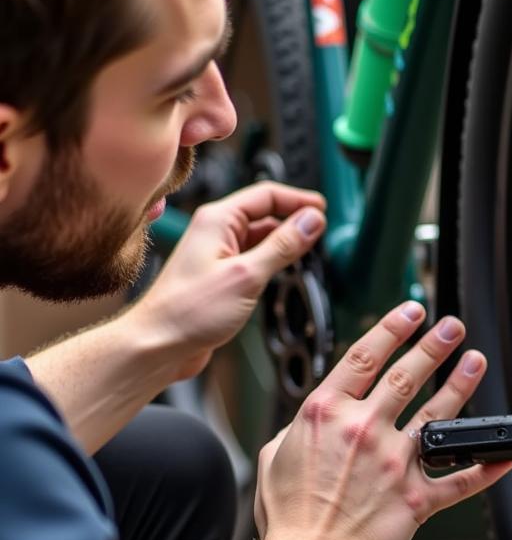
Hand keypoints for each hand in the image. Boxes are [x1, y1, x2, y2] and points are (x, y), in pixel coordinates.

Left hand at [130, 182, 326, 378]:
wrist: (157, 344)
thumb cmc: (188, 312)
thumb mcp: (247, 275)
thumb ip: (283, 246)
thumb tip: (312, 221)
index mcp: (217, 220)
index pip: (267, 195)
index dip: (299, 200)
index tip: (324, 209)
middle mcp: (215, 231)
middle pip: (264, 213)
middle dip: (294, 219)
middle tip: (323, 232)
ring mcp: (217, 253)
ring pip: (259, 237)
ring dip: (284, 241)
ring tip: (310, 251)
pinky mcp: (219, 275)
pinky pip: (252, 257)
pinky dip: (272, 260)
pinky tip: (285, 271)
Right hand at [246, 303, 511, 539]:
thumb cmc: (290, 517)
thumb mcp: (272, 457)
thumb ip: (297, 429)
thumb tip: (312, 419)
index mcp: (326, 414)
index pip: (364, 357)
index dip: (392, 328)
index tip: (411, 311)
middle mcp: (364, 430)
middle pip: (407, 375)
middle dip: (434, 345)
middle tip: (452, 326)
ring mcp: (394, 462)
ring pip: (437, 413)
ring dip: (460, 383)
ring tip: (475, 360)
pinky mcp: (416, 497)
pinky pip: (460, 480)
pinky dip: (486, 467)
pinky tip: (504, 454)